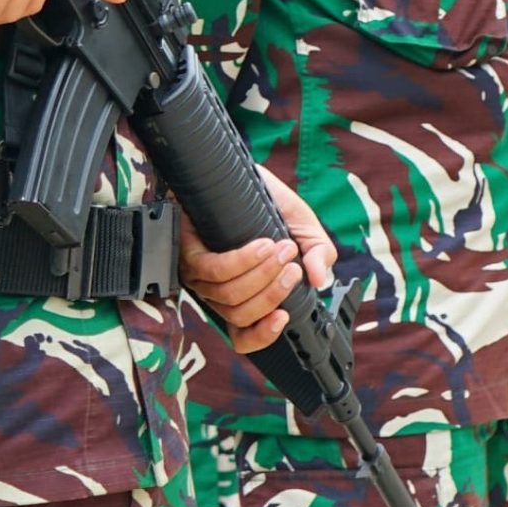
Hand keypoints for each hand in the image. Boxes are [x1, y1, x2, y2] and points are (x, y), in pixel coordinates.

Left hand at [181, 167, 337, 353]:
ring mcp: (199, 274)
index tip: (284, 318)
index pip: (242, 335)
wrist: (242, 170)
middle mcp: (216, 291)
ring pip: (229, 294)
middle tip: (294, 266)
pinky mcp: (188, 252)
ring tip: (285, 248)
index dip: (261, 336)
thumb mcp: (305, 229)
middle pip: (241, 315)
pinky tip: (263, 245)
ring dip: (263, 274)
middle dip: (274, 293)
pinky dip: (244, 260)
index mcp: (242, 295)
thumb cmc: (269, 203)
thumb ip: (319, 254)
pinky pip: (216, 269)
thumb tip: (319, 280)